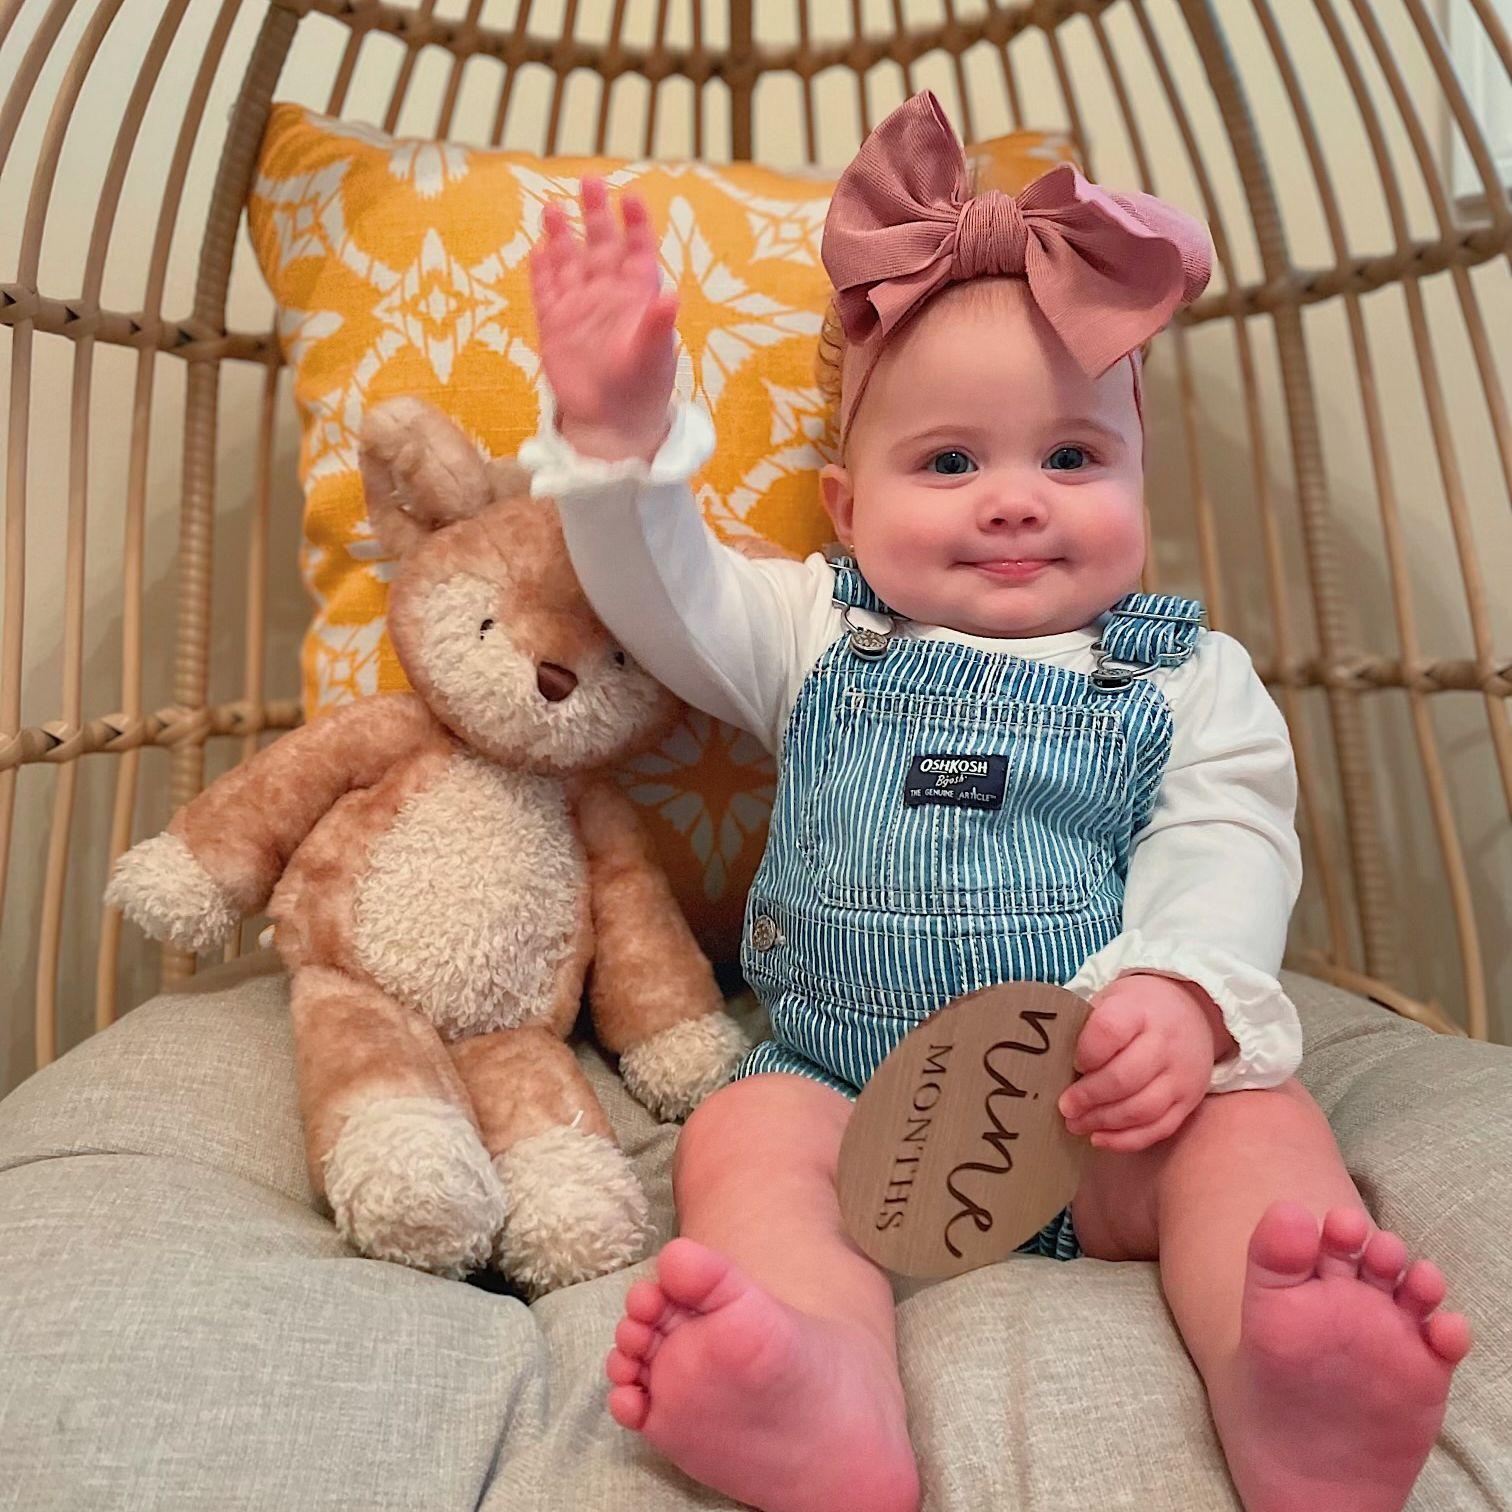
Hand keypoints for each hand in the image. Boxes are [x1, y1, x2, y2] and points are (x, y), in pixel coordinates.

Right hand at [528, 175, 679, 462]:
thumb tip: (671, 295)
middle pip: (600, 244)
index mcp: (637, 295)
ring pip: (568, 261)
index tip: (630, 196)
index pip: (638, 249)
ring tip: (552, 207)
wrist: (612, 423)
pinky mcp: (554, 325)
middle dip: (595, 213)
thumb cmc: (642, 389)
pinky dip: (540, 271)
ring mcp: (579, 307)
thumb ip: (658, 324)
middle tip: (590, 181)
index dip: (634, 223)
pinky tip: (536, 249)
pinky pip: (545, 291)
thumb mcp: (654, 356)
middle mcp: (607, 294)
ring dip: (560, 235)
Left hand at [1057, 974, 1221, 1151]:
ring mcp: (1181, 1075)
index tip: (1072, 1065)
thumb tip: (1051, 1066)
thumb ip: (1086, 1028)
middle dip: (1088, 1097)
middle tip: (1065, 1107)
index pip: (1110, 1031)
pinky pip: (1159, 1128)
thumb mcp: (1111, 1001)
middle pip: (1125, 1078)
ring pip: (1142, 1109)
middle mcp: (1165, 1043)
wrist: (1192, 1009)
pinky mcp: (1189, 1100)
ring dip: (1103, 1122)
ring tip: (1076, 1124)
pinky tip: (1100, 1138)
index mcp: (1139, 1011)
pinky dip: (1126, 1140)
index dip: (1086, 1053)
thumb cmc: (1136, 1010)